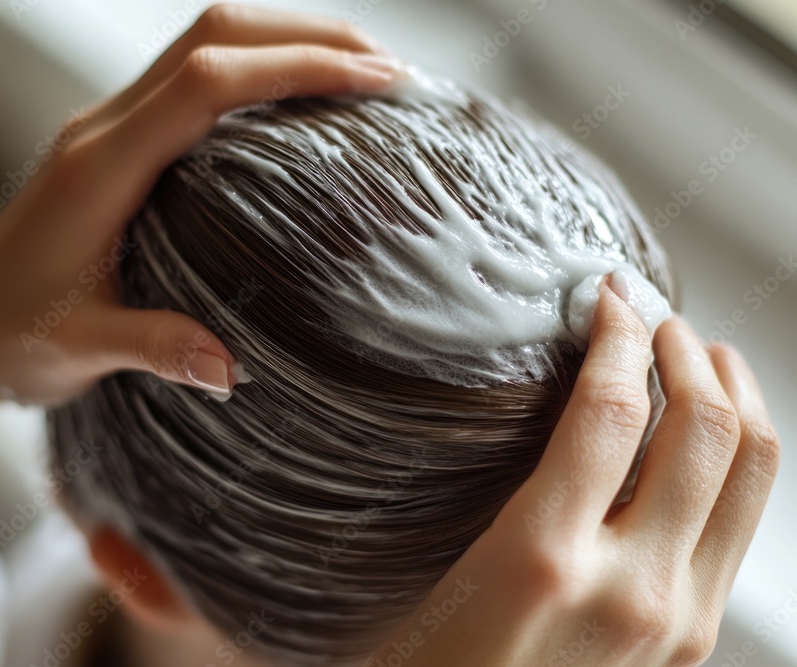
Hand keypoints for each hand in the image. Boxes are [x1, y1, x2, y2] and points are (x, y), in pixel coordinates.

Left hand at [0, 4, 399, 404]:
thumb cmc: (5, 339)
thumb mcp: (75, 351)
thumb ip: (153, 349)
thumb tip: (233, 370)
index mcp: (98, 167)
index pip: (208, 83)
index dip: (296, 66)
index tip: (375, 79)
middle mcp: (103, 130)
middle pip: (214, 35)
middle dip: (308, 36)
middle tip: (389, 72)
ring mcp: (107, 130)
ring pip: (205, 46)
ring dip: (285, 44)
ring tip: (361, 76)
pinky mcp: (115, 144)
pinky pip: (194, 81)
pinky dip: (257, 75)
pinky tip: (297, 111)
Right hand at [366, 283, 779, 665]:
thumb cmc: (435, 665)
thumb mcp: (436, 577)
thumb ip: (492, 491)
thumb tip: (525, 402)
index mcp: (543, 562)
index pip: (611, 411)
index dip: (617, 334)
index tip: (606, 294)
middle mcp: (632, 588)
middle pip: (705, 430)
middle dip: (687, 350)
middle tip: (654, 315)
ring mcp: (678, 617)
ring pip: (752, 472)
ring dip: (736, 393)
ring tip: (703, 354)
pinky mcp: (695, 638)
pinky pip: (745, 522)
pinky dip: (744, 456)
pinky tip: (711, 434)